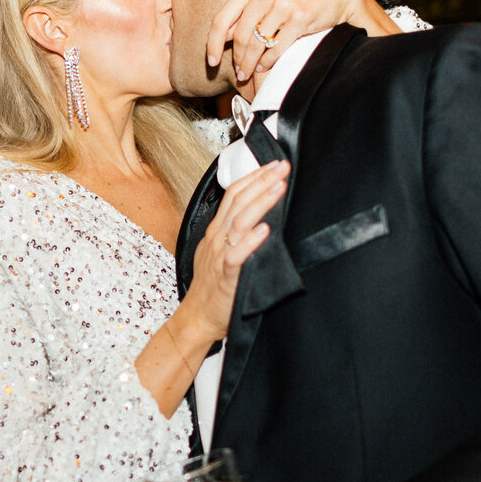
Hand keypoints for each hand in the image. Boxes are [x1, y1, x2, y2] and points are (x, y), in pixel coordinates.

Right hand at [176, 161, 288, 341]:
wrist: (198, 316)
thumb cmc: (212, 287)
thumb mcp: (220, 251)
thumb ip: (235, 233)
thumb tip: (261, 216)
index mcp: (217, 231)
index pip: (235, 194)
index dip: (254, 177)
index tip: (274, 165)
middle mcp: (218, 238)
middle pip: (239, 201)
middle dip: (262, 181)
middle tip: (282, 167)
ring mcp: (221, 255)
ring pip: (240, 222)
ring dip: (261, 202)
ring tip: (278, 187)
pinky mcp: (227, 276)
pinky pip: (237, 255)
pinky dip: (251, 242)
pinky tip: (265, 230)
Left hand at [206, 0, 401, 82]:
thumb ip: (245, 11)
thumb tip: (225, 35)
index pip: (222, 19)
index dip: (213, 44)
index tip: (211, 61)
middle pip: (240, 36)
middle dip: (237, 59)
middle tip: (239, 73)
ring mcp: (283, 4)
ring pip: (257, 44)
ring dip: (250, 64)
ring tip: (249, 73)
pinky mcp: (300, 17)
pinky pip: (276, 48)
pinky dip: (268, 62)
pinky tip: (265, 66)